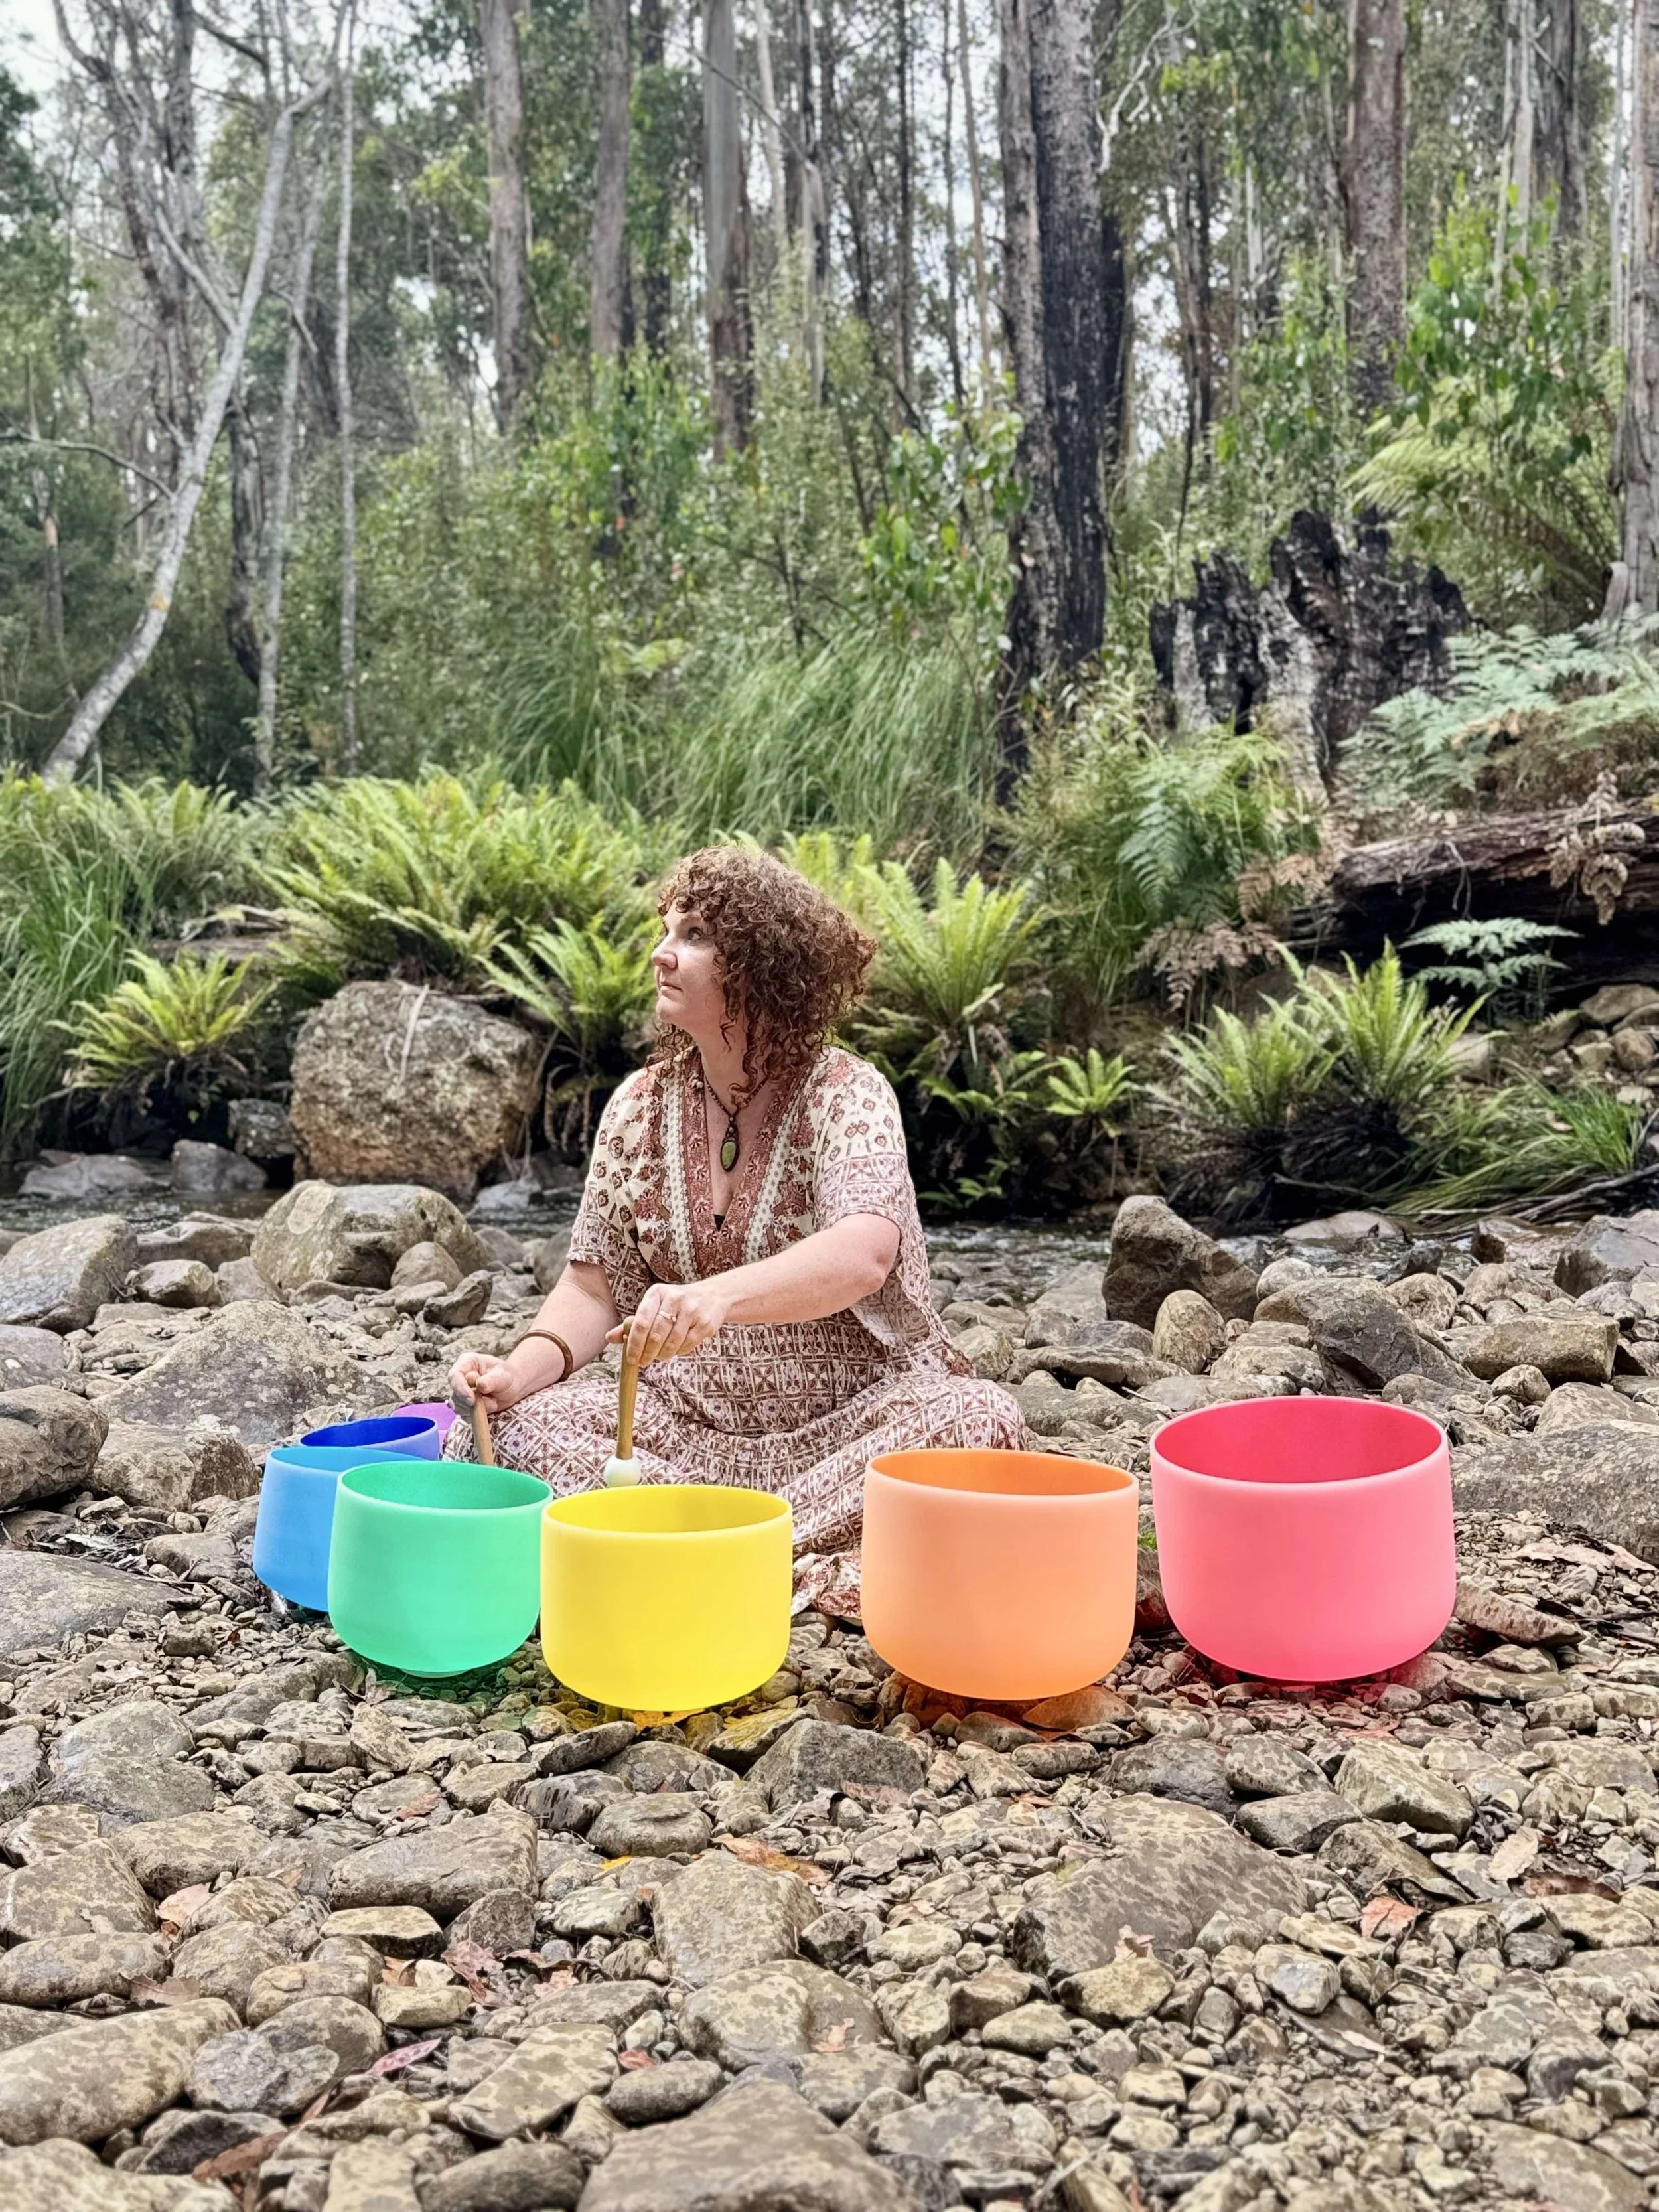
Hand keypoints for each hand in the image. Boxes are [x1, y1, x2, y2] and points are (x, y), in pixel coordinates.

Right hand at [448, 1349, 523, 1417]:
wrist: (513, 1387)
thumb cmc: (507, 1376)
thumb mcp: (503, 1375)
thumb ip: (491, 1379)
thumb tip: (479, 1385)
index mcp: (467, 1362)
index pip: (454, 1375)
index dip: (460, 1388)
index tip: (472, 1400)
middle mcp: (461, 1376)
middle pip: (455, 1392)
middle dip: (471, 1401)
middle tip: (492, 1402)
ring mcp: (461, 1391)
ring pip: (458, 1405)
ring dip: (477, 1408)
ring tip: (493, 1402)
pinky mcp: (463, 1404)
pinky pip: (463, 1414)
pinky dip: (477, 1414)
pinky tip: (489, 1407)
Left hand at [610, 1278, 729, 1366]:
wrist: (713, 1296)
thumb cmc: (676, 1304)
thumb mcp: (654, 1306)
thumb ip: (633, 1323)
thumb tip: (609, 1337)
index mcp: (657, 1293)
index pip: (641, 1321)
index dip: (634, 1343)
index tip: (631, 1358)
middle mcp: (675, 1298)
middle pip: (656, 1334)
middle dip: (647, 1353)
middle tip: (643, 1362)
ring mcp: (692, 1310)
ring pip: (672, 1342)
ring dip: (663, 1354)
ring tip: (659, 1355)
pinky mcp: (705, 1323)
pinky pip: (687, 1346)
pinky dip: (678, 1352)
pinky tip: (675, 1349)